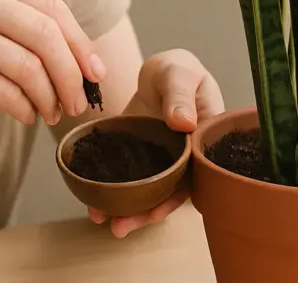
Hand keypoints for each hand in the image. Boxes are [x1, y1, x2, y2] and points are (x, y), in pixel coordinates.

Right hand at [0, 0, 105, 124]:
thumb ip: (8, 12)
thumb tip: (73, 50)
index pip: (49, 5)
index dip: (80, 41)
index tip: (94, 70)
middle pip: (45, 33)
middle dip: (72, 72)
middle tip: (80, 100)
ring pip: (28, 65)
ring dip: (51, 95)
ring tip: (53, 112)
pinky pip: (3, 91)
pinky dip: (24, 107)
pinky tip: (26, 115)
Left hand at [88, 49, 222, 236]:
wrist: (160, 70)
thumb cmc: (180, 70)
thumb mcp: (182, 74)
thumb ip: (181, 96)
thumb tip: (184, 123)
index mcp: (203, 143)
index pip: (194, 178)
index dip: (176, 198)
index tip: (155, 210)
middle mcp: (184, 159)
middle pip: (169, 193)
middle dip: (146, 213)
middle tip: (120, 226)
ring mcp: (161, 162)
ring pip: (148, 191)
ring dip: (128, 208)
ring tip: (102, 220)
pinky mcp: (139, 158)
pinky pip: (129, 179)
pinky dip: (114, 190)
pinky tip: (93, 201)